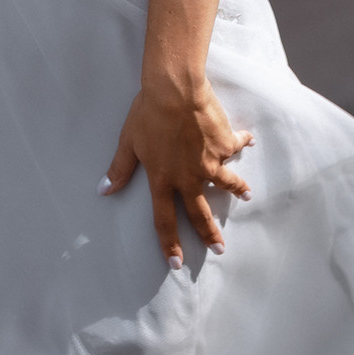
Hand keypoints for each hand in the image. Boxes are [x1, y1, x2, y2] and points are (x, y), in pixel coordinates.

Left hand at [101, 76, 252, 266]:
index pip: (164, 220)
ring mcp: (210, 163)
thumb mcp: (129, 142)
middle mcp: (189, 177)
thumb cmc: (148, 113)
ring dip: (238, 190)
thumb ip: (120, 169)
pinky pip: (235, 145)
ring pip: (227, 183)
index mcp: (163, 180)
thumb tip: (104, 190)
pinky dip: (242, 142)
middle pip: (200, 213)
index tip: (176, 264)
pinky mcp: (224, 144)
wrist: (175, 91)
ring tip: (247, 196)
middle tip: (219, 249)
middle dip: (209, 234)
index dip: (169, 244)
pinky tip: (249, 140)